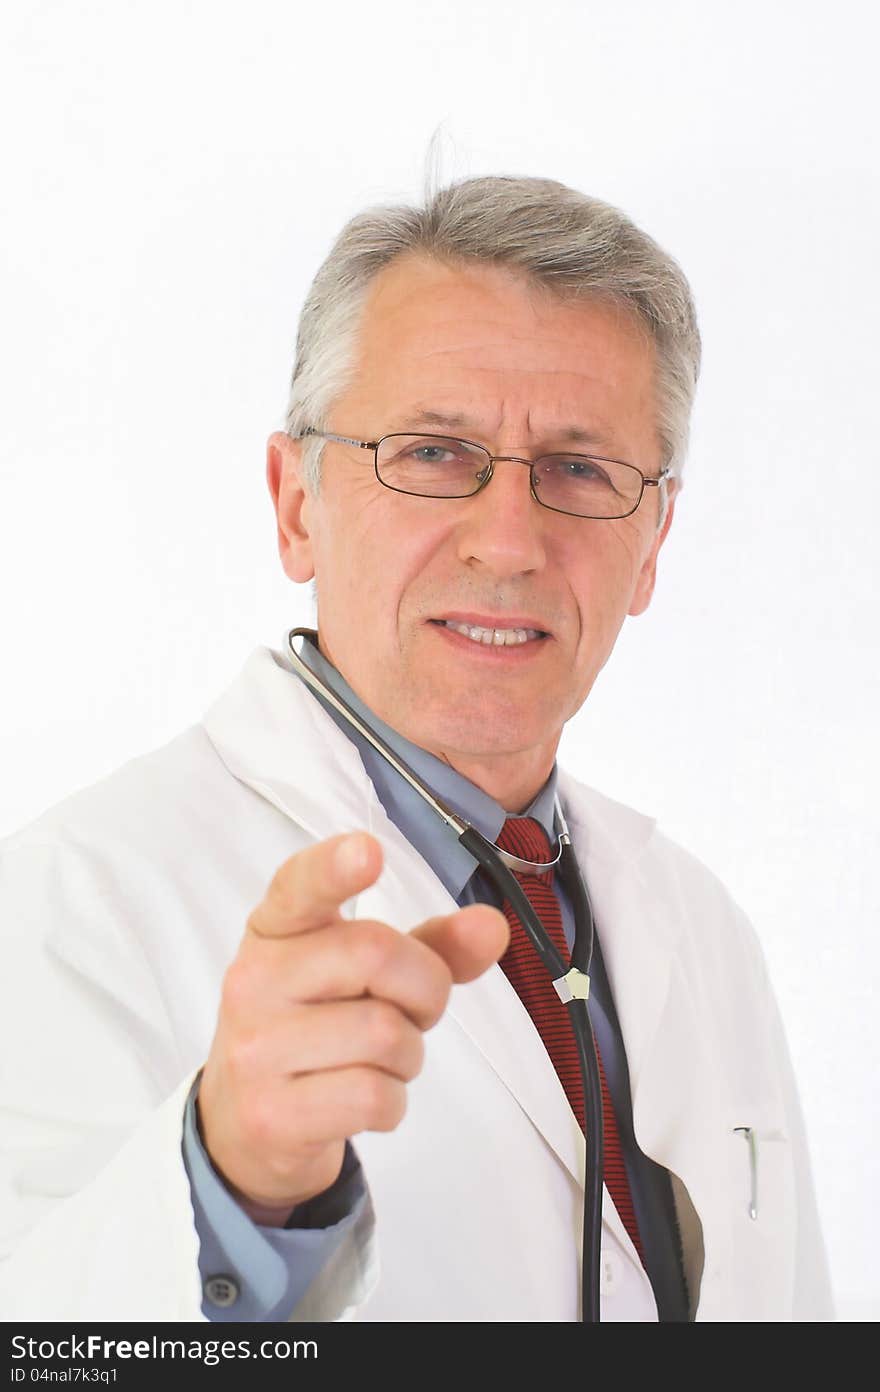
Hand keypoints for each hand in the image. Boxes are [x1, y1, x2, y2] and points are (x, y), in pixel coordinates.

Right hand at [198, 831, 508, 1225]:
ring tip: (377, 1060)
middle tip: (411, 1011)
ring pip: (385, 1034)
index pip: (300, 885)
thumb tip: (492, 926)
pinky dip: (392, 1102)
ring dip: (408, 1055)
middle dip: (424, 989)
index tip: (367, 851)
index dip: (334, 867)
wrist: (247, 1122)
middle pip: (377, 955)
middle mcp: (254, 978)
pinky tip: (361, 1098)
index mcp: (276, 928)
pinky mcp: (271, 1113)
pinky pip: (374, 1096)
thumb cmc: (320, 1026)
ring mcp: (256, 1048)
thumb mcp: (365, 977)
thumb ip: (432, 946)